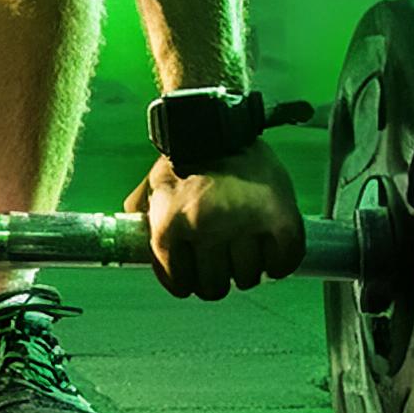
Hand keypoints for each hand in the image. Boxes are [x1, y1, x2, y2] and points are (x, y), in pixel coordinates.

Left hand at [122, 137, 306, 301]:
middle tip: (220, 258)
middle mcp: (205, 227)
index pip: (179, 283)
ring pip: (248, 277)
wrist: (219, 125)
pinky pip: (282, 262)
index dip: (187, 281)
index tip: (193, 274)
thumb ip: (141, 221)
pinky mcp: (280, 218)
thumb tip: (130, 249)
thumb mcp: (153, 188)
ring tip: (243, 244)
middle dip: (216, 277)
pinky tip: (268, 247)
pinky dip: (278, 262)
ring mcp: (244, 223)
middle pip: (215, 287)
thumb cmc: (184, 158)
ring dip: (246, 267)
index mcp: (170, 225)